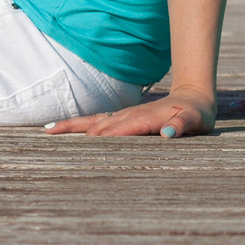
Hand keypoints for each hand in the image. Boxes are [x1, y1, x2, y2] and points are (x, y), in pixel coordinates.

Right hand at [45, 91, 217, 137]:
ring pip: (92, 122)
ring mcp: (122, 115)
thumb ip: (183, 125)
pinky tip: (55, 129)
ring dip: (71, 128)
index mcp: (146, 119)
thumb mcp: (196, 120)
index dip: (107, 137)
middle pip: (101, 126)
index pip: (122, 129)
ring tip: (47, 133)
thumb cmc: (196, 114)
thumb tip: (168, 134)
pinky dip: (74, 125)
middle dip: (82, 136)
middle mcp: (129, 115)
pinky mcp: (119, 118)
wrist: (193, 97)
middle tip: (54, 146)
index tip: (87, 146)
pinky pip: (93, 121)